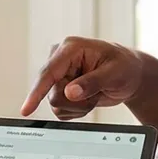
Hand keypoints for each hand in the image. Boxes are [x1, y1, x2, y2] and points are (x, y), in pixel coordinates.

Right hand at [23, 37, 146, 119]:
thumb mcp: (115, 73)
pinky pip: (60, 110)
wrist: (130, 76)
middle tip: (95, 95)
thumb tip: (70, 92)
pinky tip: (88, 99)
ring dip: (78, 107)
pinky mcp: (60, 89)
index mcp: (70, 48)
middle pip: (53, 94)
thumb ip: (92, 82)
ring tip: (93, 95)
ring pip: (56, 105)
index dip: (37, 92)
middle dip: (76, 102)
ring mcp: (59, 76)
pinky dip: (77, 111)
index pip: (49, 72)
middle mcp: (60, 60)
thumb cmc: (125, 67)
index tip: (27, 109)